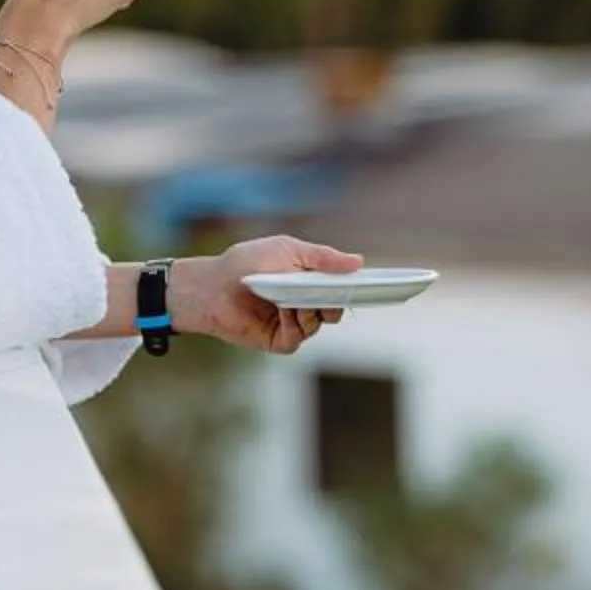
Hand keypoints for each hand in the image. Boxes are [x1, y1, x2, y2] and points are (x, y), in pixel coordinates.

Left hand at [168, 236, 362, 354]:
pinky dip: (294, 322)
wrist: (210, 285)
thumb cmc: (246, 262)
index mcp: (310, 280)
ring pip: (318, 322)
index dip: (360, 286)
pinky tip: (282, 308)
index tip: (380, 284)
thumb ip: (321, 256)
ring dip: (311, 308)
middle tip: (338, 292)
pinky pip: (298, 336)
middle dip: (339, 299)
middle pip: (336, 308)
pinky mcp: (278, 340)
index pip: (342, 286)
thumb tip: (358, 262)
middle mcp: (305, 303)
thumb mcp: (286, 249)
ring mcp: (293, 323)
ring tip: (297, 295)